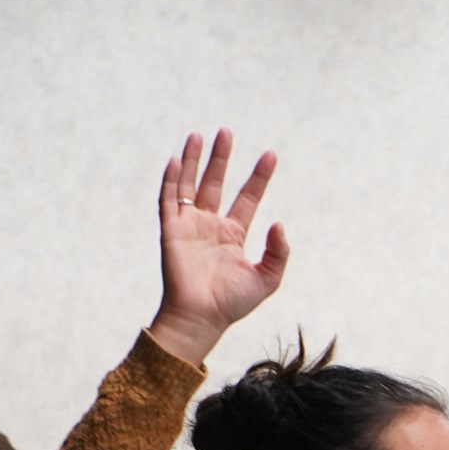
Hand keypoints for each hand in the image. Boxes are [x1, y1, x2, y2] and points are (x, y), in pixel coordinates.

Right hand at [147, 129, 289, 365]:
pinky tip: (177, 160)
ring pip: (190, 185)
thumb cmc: (233, 303)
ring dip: (195, 161)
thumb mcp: (267, 278)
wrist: (202, 317)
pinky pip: (169, 200)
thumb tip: (279, 223)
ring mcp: (189, 226)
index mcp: (233, 234)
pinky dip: (172, 180)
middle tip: (227, 132)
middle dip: (222, 158)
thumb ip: (278, 252)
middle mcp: (210, 225)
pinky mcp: (171, 231)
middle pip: (216, 183)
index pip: (247, 197)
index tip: (271, 155)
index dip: (258, 177)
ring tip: (200, 135)